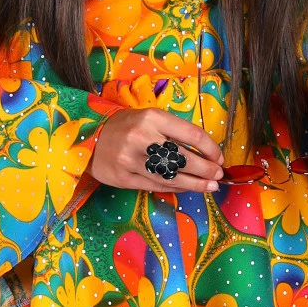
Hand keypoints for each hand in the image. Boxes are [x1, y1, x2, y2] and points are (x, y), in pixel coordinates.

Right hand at [90, 107, 224, 193]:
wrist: (88, 138)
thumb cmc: (125, 127)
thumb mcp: (148, 118)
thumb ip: (173, 132)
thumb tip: (204, 153)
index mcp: (152, 118)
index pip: (192, 135)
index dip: (211, 149)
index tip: (219, 158)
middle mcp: (142, 138)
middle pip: (184, 159)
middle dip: (206, 169)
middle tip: (218, 175)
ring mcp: (131, 161)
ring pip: (172, 177)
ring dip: (195, 184)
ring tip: (210, 186)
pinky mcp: (124, 179)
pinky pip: (156, 186)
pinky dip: (175, 188)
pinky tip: (187, 188)